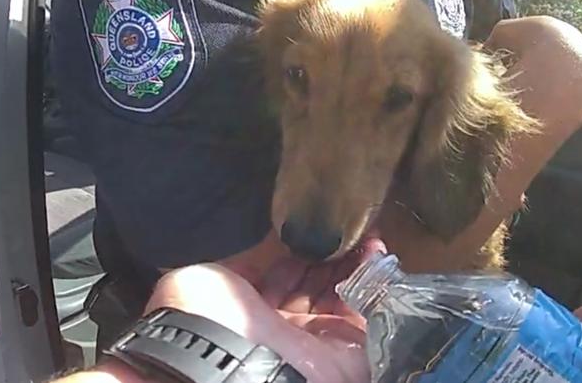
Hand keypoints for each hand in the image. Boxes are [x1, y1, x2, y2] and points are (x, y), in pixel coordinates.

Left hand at [145, 238, 385, 382]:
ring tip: (361, 224)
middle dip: (329, 247)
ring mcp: (319, 340)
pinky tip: (373, 245)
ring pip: (345, 290)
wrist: (233, 363)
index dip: (296, 246)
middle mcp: (284, 327)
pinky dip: (377, 277)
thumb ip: (236, 261)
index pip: (281, 272)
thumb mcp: (204, 278)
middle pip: (316, 279)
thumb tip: (258, 241)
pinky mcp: (353, 352)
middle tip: (340, 218)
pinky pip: (371, 311)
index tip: (309, 218)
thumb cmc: (209, 318)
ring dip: (355, 255)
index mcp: (247, 312)